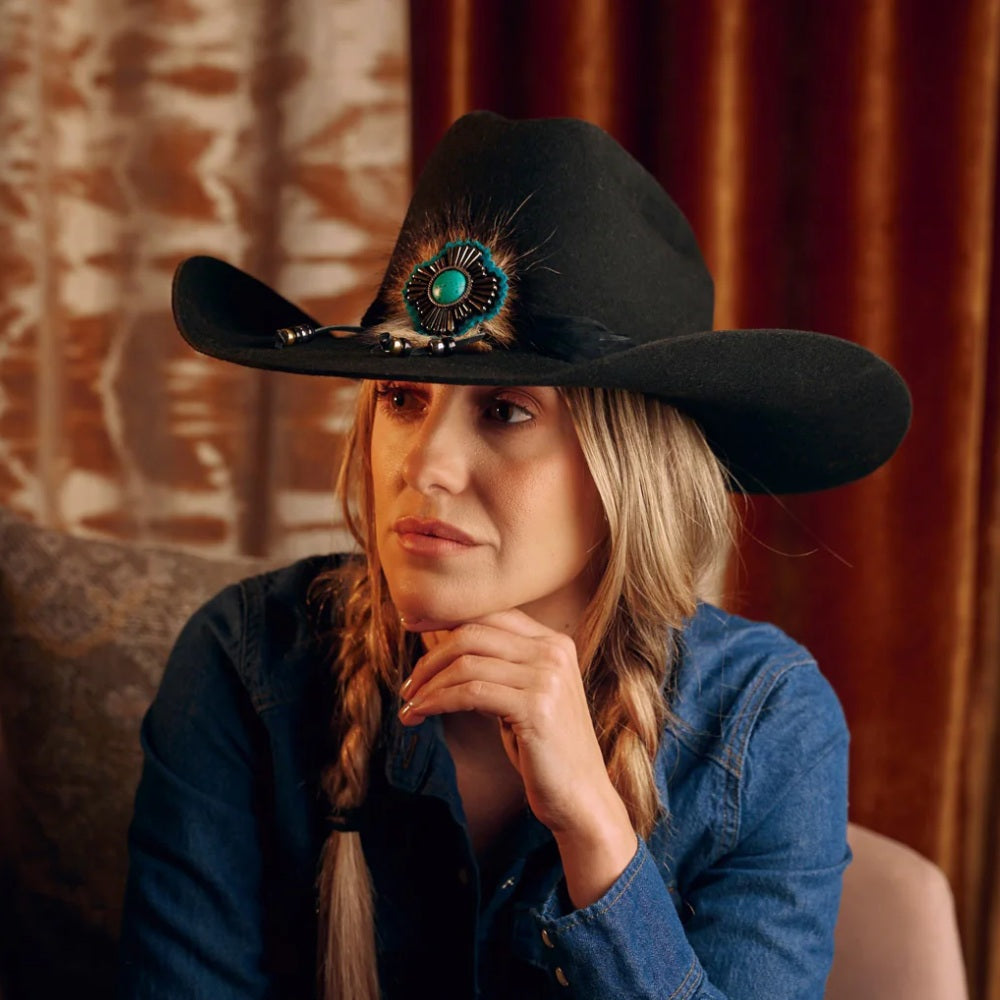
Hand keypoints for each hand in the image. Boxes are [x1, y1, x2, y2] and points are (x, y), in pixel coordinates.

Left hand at [398, 609, 630, 845]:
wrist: (580, 796)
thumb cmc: (544, 748)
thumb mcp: (522, 695)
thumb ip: (495, 665)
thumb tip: (443, 639)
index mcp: (554, 642)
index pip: (491, 613)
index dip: (447, 618)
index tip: (413, 629)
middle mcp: (553, 652)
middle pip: (473, 633)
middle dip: (431, 658)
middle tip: (409, 686)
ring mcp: (547, 678)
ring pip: (467, 663)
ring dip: (428, 685)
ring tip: (410, 707)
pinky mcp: (536, 708)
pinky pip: (470, 693)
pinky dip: (437, 702)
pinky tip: (421, 715)